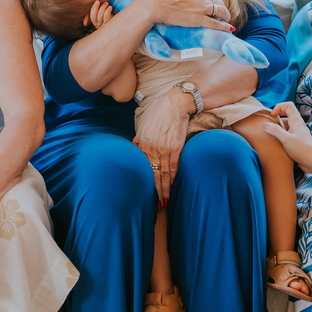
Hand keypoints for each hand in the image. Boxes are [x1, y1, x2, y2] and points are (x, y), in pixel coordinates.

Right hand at [87, 0, 114, 29]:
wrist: (118, 23)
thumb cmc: (109, 16)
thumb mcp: (102, 14)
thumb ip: (96, 12)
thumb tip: (90, 13)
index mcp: (96, 22)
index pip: (91, 16)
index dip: (93, 8)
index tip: (96, 1)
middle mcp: (98, 25)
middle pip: (94, 16)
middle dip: (95, 7)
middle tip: (98, 1)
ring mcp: (103, 25)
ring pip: (100, 16)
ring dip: (102, 8)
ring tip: (106, 3)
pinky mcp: (109, 25)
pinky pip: (106, 18)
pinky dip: (107, 11)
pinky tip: (110, 7)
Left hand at [134, 90, 191, 206]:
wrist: (175, 104)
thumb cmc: (159, 114)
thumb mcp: (143, 127)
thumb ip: (139, 142)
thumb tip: (135, 153)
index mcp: (142, 145)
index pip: (143, 169)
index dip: (144, 184)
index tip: (143, 195)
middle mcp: (152, 149)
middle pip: (152, 175)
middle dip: (154, 192)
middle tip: (155, 207)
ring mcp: (164, 150)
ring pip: (163, 175)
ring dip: (164, 190)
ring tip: (163, 203)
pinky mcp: (175, 148)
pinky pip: (174, 168)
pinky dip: (173, 180)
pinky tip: (172, 189)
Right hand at [140, 0, 232, 31]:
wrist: (154, 5)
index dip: (210, 1)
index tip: (210, 6)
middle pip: (217, 1)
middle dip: (220, 8)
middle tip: (220, 14)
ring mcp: (202, 7)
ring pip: (221, 11)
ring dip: (225, 16)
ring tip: (226, 20)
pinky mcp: (199, 19)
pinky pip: (216, 24)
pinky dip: (224, 27)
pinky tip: (229, 29)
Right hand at [264, 102, 311, 168]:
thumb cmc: (302, 149)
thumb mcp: (286, 139)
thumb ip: (275, 130)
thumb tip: (265, 125)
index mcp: (296, 121)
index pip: (288, 105)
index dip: (279, 107)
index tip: (272, 116)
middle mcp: (297, 125)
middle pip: (285, 114)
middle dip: (276, 117)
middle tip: (269, 124)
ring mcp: (297, 132)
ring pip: (285, 125)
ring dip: (277, 128)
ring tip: (270, 134)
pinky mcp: (296, 140)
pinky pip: (286, 133)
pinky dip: (280, 135)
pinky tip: (276, 142)